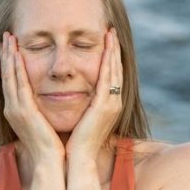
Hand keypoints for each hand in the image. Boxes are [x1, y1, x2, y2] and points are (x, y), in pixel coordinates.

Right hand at [0, 32, 64, 163]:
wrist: (49, 161)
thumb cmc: (50, 145)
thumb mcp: (42, 123)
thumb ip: (39, 111)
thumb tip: (44, 101)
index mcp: (16, 111)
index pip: (11, 82)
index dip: (9, 64)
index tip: (10, 47)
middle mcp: (11, 108)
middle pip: (7, 76)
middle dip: (6, 55)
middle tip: (6, 36)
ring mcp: (15, 109)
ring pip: (10, 77)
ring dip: (9, 56)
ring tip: (9, 38)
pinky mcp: (24, 111)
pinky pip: (19, 84)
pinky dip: (16, 68)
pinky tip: (17, 54)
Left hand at [65, 28, 122, 159]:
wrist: (78, 158)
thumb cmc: (76, 141)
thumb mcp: (82, 119)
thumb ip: (83, 106)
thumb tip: (74, 95)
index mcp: (107, 105)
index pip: (110, 77)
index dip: (111, 59)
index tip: (107, 42)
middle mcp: (114, 103)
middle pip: (116, 70)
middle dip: (114, 50)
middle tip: (111, 32)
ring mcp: (112, 104)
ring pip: (115, 71)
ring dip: (113, 51)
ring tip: (110, 34)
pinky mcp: (105, 106)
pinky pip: (108, 78)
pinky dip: (108, 62)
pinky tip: (107, 48)